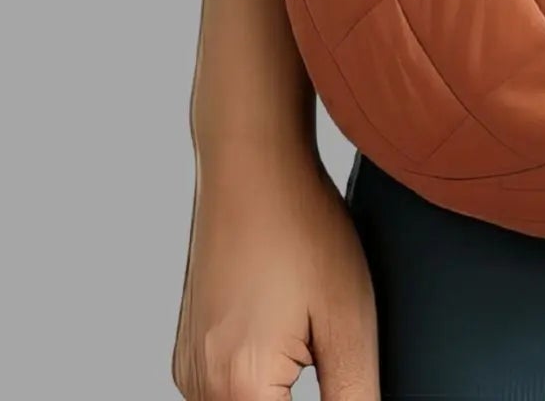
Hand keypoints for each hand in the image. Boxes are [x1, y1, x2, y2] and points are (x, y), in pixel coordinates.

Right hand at [172, 144, 378, 400]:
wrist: (252, 167)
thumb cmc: (302, 229)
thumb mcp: (349, 317)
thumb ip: (355, 395)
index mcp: (239, 388)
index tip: (343, 378)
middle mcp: (199, 387)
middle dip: (303, 398)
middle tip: (328, 350)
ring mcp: (188, 370)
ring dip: (278, 397)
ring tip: (311, 340)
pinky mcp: (189, 352)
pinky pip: (222, 392)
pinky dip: (257, 386)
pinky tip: (290, 343)